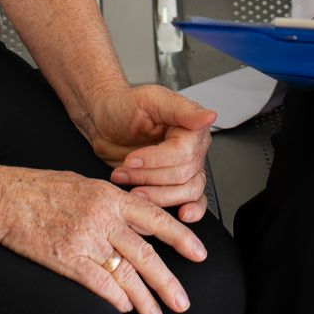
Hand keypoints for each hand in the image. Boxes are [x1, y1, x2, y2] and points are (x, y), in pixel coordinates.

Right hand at [0, 165, 207, 313]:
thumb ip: (111, 201)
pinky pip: (98, 282)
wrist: (1, 197)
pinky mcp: (65, 258)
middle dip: (168, 282)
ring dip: (144, 298)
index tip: (199, 253)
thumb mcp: (83, 183)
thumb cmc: (38, 188)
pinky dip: (116, 297)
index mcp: (109, 195)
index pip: (155, 219)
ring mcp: (84, 239)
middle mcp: (102, 217)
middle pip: (145, 254)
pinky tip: (126, 307)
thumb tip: (136, 216)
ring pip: (125, 273)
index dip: (181, 238)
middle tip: (183, 301)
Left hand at [87, 86, 213, 223]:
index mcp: (191, 126)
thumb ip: (181, 108)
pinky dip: (191, 210)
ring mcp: (186, 167)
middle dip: (149, 178)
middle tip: (124, 173)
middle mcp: (194, 147)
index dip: (155, 160)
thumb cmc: (123, 107)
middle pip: (183, 175)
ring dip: (157, 196)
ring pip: (187, 192)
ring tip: (133, 190)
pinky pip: (193, 200)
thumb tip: (209, 115)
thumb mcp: (149, 99)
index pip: (183, 153)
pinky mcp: (175, 183)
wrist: (105, 122)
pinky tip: (181, 214)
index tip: (131, 160)